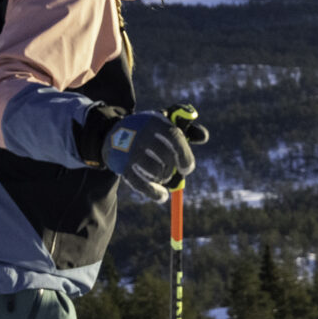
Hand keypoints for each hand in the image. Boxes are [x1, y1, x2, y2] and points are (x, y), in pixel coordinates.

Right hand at [78, 107, 196, 200]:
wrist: (114, 134)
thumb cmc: (148, 130)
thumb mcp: (165, 123)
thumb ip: (187, 129)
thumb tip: (204, 137)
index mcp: (154, 122)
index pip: (174, 137)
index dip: (184, 155)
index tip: (187, 169)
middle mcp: (141, 135)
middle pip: (166, 157)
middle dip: (173, 168)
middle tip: (172, 171)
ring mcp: (130, 151)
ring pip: (156, 172)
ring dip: (164, 178)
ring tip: (163, 176)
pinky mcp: (122, 166)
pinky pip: (142, 185)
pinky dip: (155, 194)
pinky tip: (162, 196)